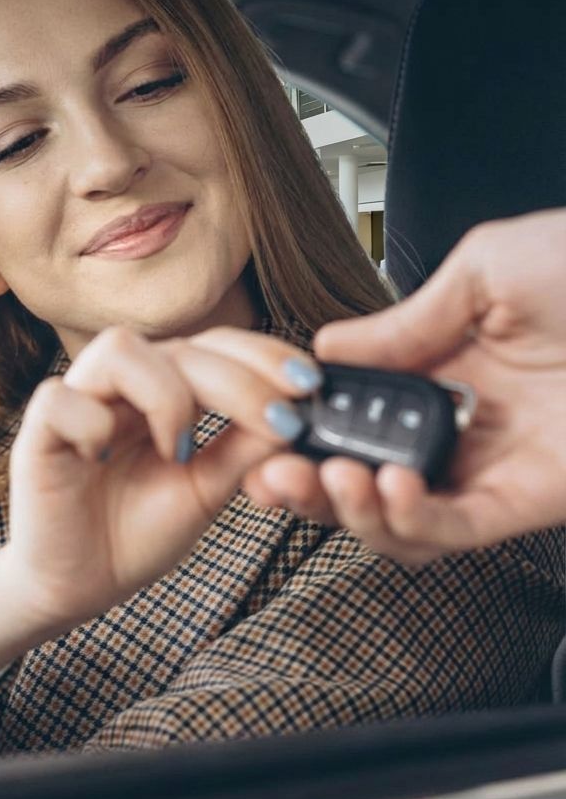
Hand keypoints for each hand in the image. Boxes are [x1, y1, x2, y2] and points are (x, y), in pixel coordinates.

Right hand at [0, 325, 317, 628]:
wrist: (78, 585)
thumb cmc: (136, 533)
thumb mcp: (207, 490)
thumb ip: (245, 449)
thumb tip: (298, 413)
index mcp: (164, 390)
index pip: (216, 346)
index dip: (261, 356)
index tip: (308, 384)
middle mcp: (123, 386)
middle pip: (180, 346)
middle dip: (237, 380)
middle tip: (276, 420)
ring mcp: (78, 401)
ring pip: (120, 350)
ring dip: (165, 394)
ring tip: (179, 449)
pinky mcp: (38, 431)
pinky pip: (62, 399)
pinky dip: (93, 424)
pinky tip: (105, 458)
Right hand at [244, 208, 565, 564]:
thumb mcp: (489, 267)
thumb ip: (404, 320)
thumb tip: (330, 348)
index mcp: (443, 369)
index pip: (355, 415)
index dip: (304, 428)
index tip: (267, 425)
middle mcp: (460, 426)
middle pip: (363, 478)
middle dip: (306, 487)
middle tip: (272, 477)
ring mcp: (493, 469)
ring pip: (399, 521)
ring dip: (350, 511)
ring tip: (330, 479)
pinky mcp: (530, 502)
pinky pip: (455, 531)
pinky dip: (413, 521)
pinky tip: (391, 488)